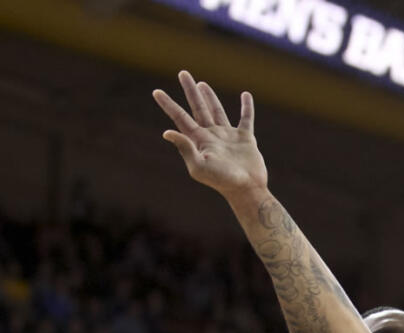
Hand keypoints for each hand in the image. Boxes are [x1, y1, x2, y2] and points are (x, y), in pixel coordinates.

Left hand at [153, 70, 266, 196]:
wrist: (246, 189)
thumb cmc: (222, 181)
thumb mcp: (199, 166)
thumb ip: (184, 148)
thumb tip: (166, 132)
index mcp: (198, 140)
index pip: (180, 117)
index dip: (168, 104)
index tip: (156, 92)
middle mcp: (211, 135)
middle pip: (198, 108)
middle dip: (190, 90)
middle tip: (183, 73)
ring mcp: (228, 136)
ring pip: (217, 111)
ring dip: (210, 97)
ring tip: (202, 84)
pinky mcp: (245, 138)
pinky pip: (246, 118)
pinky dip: (247, 107)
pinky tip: (246, 95)